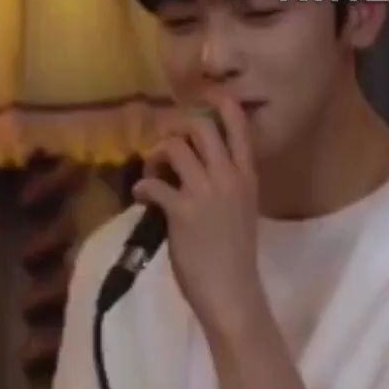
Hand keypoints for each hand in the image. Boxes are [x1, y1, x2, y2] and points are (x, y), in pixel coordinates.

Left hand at [130, 93, 266, 335]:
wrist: (232, 289)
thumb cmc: (235, 253)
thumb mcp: (241, 209)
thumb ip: (225, 184)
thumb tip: (193, 168)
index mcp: (247, 176)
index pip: (238, 127)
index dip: (218, 105)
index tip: (201, 99)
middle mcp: (229, 177)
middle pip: (201, 127)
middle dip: (176, 128)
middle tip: (165, 144)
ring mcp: (206, 192)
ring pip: (175, 148)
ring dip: (156, 157)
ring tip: (153, 174)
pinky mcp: (182, 210)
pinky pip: (153, 184)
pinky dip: (141, 187)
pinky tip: (141, 197)